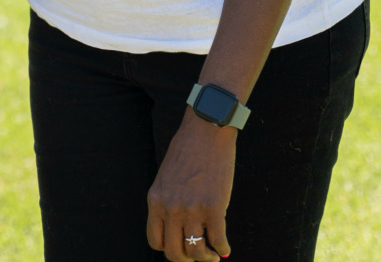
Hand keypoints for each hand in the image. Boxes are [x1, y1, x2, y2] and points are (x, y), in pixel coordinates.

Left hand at [145, 110, 235, 260]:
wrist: (206, 131)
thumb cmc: (187, 151)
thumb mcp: (165, 177)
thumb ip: (168, 201)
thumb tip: (178, 226)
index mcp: (155, 201)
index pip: (155, 241)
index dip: (169, 248)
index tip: (180, 246)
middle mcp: (171, 208)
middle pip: (174, 253)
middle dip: (186, 259)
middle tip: (197, 255)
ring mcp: (192, 209)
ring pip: (195, 251)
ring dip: (206, 258)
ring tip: (213, 255)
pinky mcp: (214, 207)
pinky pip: (218, 240)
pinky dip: (223, 248)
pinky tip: (225, 247)